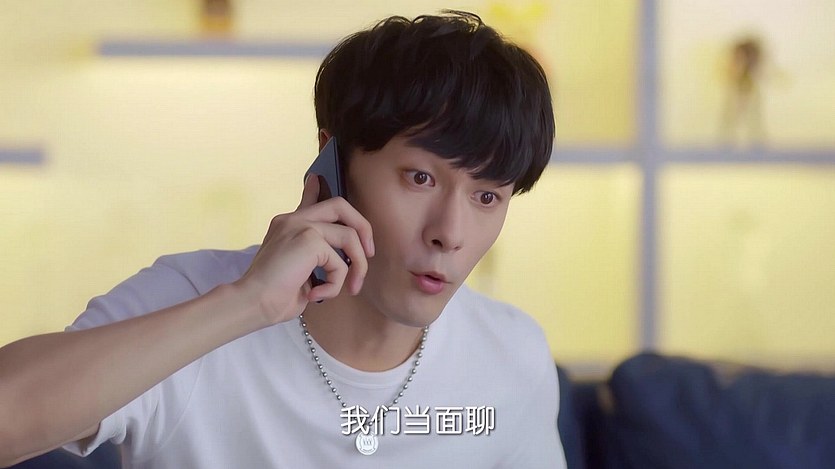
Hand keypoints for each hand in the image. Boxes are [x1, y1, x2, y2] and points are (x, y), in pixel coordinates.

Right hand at [234, 175, 373, 325]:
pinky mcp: (309, 239)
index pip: (307, 201)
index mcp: (287, 226)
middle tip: (369, 254)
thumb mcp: (298, 272)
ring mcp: (301, 226)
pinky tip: (316, 294)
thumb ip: (315, 260)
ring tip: (350, 288)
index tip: (317, 178)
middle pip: (340, 205)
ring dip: (358, 266)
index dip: (315, 189)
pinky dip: (335, 284)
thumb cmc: (273, 296)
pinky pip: (340, 262)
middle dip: (363, 228)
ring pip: (350, 236)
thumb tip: (338, 262)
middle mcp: (293, 220)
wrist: (252, 302)